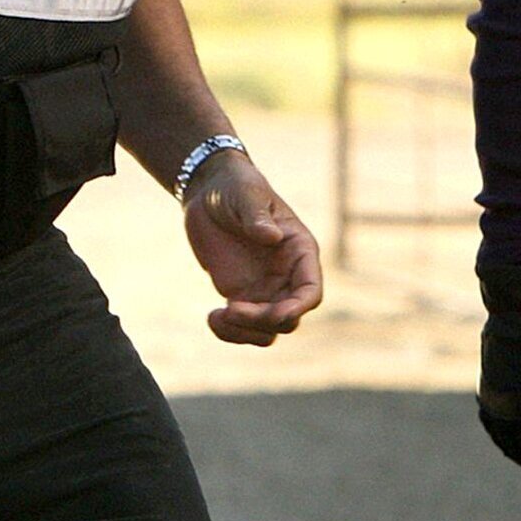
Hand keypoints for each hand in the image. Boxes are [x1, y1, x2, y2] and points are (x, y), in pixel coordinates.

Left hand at [181, 151, 323, 345]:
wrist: (210, 191)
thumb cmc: (235, 187)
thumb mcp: (245, 194)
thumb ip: (257, 215)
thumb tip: (272, 237)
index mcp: (298, 251)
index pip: (310, 291)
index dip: (298, 308)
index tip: (276, 314)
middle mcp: (287, 275)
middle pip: (288, 317)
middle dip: (263, 321)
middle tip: (231, 308)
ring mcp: (264, 289)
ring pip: (268, 329)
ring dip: (246, 333)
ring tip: (218, 317)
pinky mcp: (241, 295)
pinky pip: (244, 326)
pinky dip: (230, 331)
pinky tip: (211, 317)